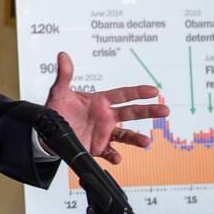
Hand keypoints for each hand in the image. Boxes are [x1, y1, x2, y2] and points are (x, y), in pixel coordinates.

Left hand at [45, 51, 168, 163]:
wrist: (48, 132)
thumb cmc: (57, 110)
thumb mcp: (59, 92)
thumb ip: (64, 75)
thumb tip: (63, 55)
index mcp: (100, 101)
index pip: (123, 94)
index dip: (138, 92)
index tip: (154, 90)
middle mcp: (106, 117)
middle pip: (132, 113)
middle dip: (148, 111)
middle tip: (165, 110)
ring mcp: (104, 133)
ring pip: (125, 135)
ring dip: (136, 138)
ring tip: (145, 142)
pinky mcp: (97, 147)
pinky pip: (109, 152)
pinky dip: (114, 156)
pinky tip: (117, 158)